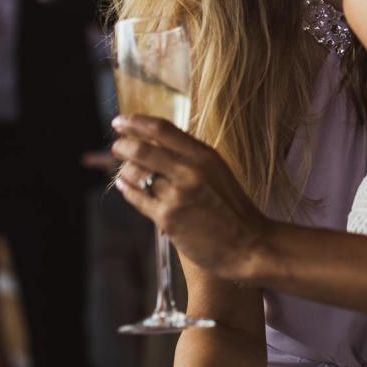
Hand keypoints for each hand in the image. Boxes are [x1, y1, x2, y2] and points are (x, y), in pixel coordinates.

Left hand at [112, 115, 271, 281]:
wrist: (249, 244)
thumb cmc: (233, 208)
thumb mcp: (218, 171)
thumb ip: (191, 156)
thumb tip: (156, 142)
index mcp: (204, 155)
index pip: (162, 129)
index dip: (136, 122)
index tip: (120, 121)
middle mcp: (190, 171)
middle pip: (142, 149)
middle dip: (123, 146)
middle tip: (117, 146)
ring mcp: (177, 195)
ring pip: (136, 174)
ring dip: (124, 170)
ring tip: (124, 170)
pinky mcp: (168, 218)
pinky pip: (137, 198)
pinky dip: (127, 190)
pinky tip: (125, 187)